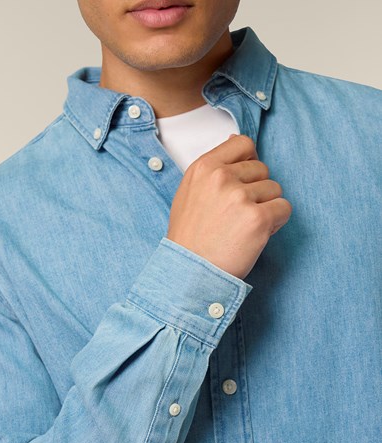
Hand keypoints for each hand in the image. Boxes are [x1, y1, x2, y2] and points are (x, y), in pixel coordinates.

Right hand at [166, 134, 291, 279]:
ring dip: (266, 208)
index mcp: (203, 167)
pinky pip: (284, 209)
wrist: (189, 272)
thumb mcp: (190, 192)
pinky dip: (275, 223)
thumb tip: (236, 141)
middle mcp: (221, 177)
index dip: (249, 161)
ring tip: (244, 227)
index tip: (244, 180)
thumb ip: (213, 168)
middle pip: (262, 169)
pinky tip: (255, 235)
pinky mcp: (258, 219)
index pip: (243, 143)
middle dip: (256, 191)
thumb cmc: (190, 237)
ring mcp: (240, 197)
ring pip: (275, 190)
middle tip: (238, 215)